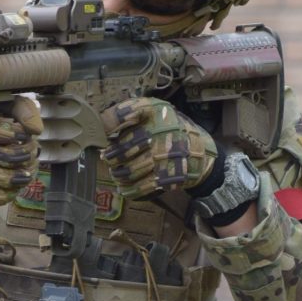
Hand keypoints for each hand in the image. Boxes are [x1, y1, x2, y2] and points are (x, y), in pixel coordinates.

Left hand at [100, 96, 217, 197]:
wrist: (200, 152)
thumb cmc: (170, 130)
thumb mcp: (155, 111)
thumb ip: (129, 112)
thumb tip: (101, 125)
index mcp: (155, 111)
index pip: (121, 115)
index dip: (106, 126)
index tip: (102, 135)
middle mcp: (159, 131)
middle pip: (120, 149)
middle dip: (110, 157)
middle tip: (108, 159)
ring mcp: (164, 155)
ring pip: (127, 170)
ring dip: (118, 174)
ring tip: (117, 173)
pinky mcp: (167, 176)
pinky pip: (140, 186)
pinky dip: (128, 189)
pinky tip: (124, 188)